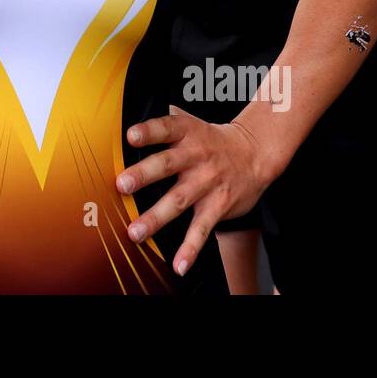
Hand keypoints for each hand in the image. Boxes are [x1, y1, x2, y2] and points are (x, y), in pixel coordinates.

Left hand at [116, 105, 270, 276]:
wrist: (254, 153)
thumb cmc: (212, 140)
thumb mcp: (190, 122)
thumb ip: (164, 121)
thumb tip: (128, 113)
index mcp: (186, 133)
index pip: (165, 128)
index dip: (148, 131)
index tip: (131, 136)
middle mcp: (195, 157)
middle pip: (166, 164)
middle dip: (144, 175)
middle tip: (122, 185)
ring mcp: (207, 182)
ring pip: (178, 200)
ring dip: (156, 217)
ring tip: (135, 232)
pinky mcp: (218, 205)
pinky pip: (202, 228)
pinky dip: (191, 248)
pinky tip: (179, 264)